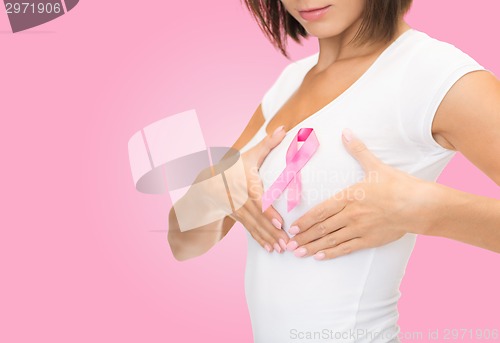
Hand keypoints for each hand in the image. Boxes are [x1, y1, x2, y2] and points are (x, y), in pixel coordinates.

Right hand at [227, 126, 289, 252]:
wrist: (207, 183)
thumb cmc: (234, 167)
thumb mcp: (248, 155)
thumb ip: (267, 143)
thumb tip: (283, 128)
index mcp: (241, 182)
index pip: (256, 198)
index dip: (267, 211)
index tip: (280, 223)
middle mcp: (236, 198)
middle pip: (256, 216)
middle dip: (271, 231)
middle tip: (286, 242)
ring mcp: (234, 209)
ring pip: (252, 225)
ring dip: (267, 238)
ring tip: (281, 249)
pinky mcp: (236, 217)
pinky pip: (248, 229)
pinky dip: (259, 239)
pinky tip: (269, 249)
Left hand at [286, 128, 437, 259]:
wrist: (419, 206)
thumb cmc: (398, 185)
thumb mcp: (375, 166)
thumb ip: (358, 150)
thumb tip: (346, 132)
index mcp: (349, 197)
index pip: (321, 210)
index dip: (305, 220)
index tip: (292, 226)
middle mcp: (351, 215)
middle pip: (322, 228)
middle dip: (303, 236)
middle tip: (288, 243)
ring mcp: (359, 229)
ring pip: (331, 240)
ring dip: (312, 247)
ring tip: (297, 252)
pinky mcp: (369, 240)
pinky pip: (346, 248)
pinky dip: (331, 253)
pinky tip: (319, 257)